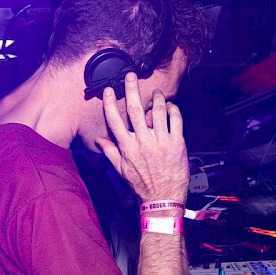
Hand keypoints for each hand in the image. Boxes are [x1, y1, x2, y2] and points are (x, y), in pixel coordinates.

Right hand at [93, 73, 188, 202]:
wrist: (163, 198)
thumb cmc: (142, 185)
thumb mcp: (121, 170)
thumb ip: (110, 152)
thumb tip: (98, 140)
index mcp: (127, 148)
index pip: (115, 121)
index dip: (110, 103)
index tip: (109, 90)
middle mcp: (143, 142)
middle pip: (135, 110)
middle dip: (131, 90)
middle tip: (130, 76)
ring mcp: (161, 141)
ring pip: (157, 111)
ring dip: (157, 98)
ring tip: (156, 92)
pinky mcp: (177, 143)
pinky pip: (175, 120)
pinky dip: (173, 109)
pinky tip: (170, 106)